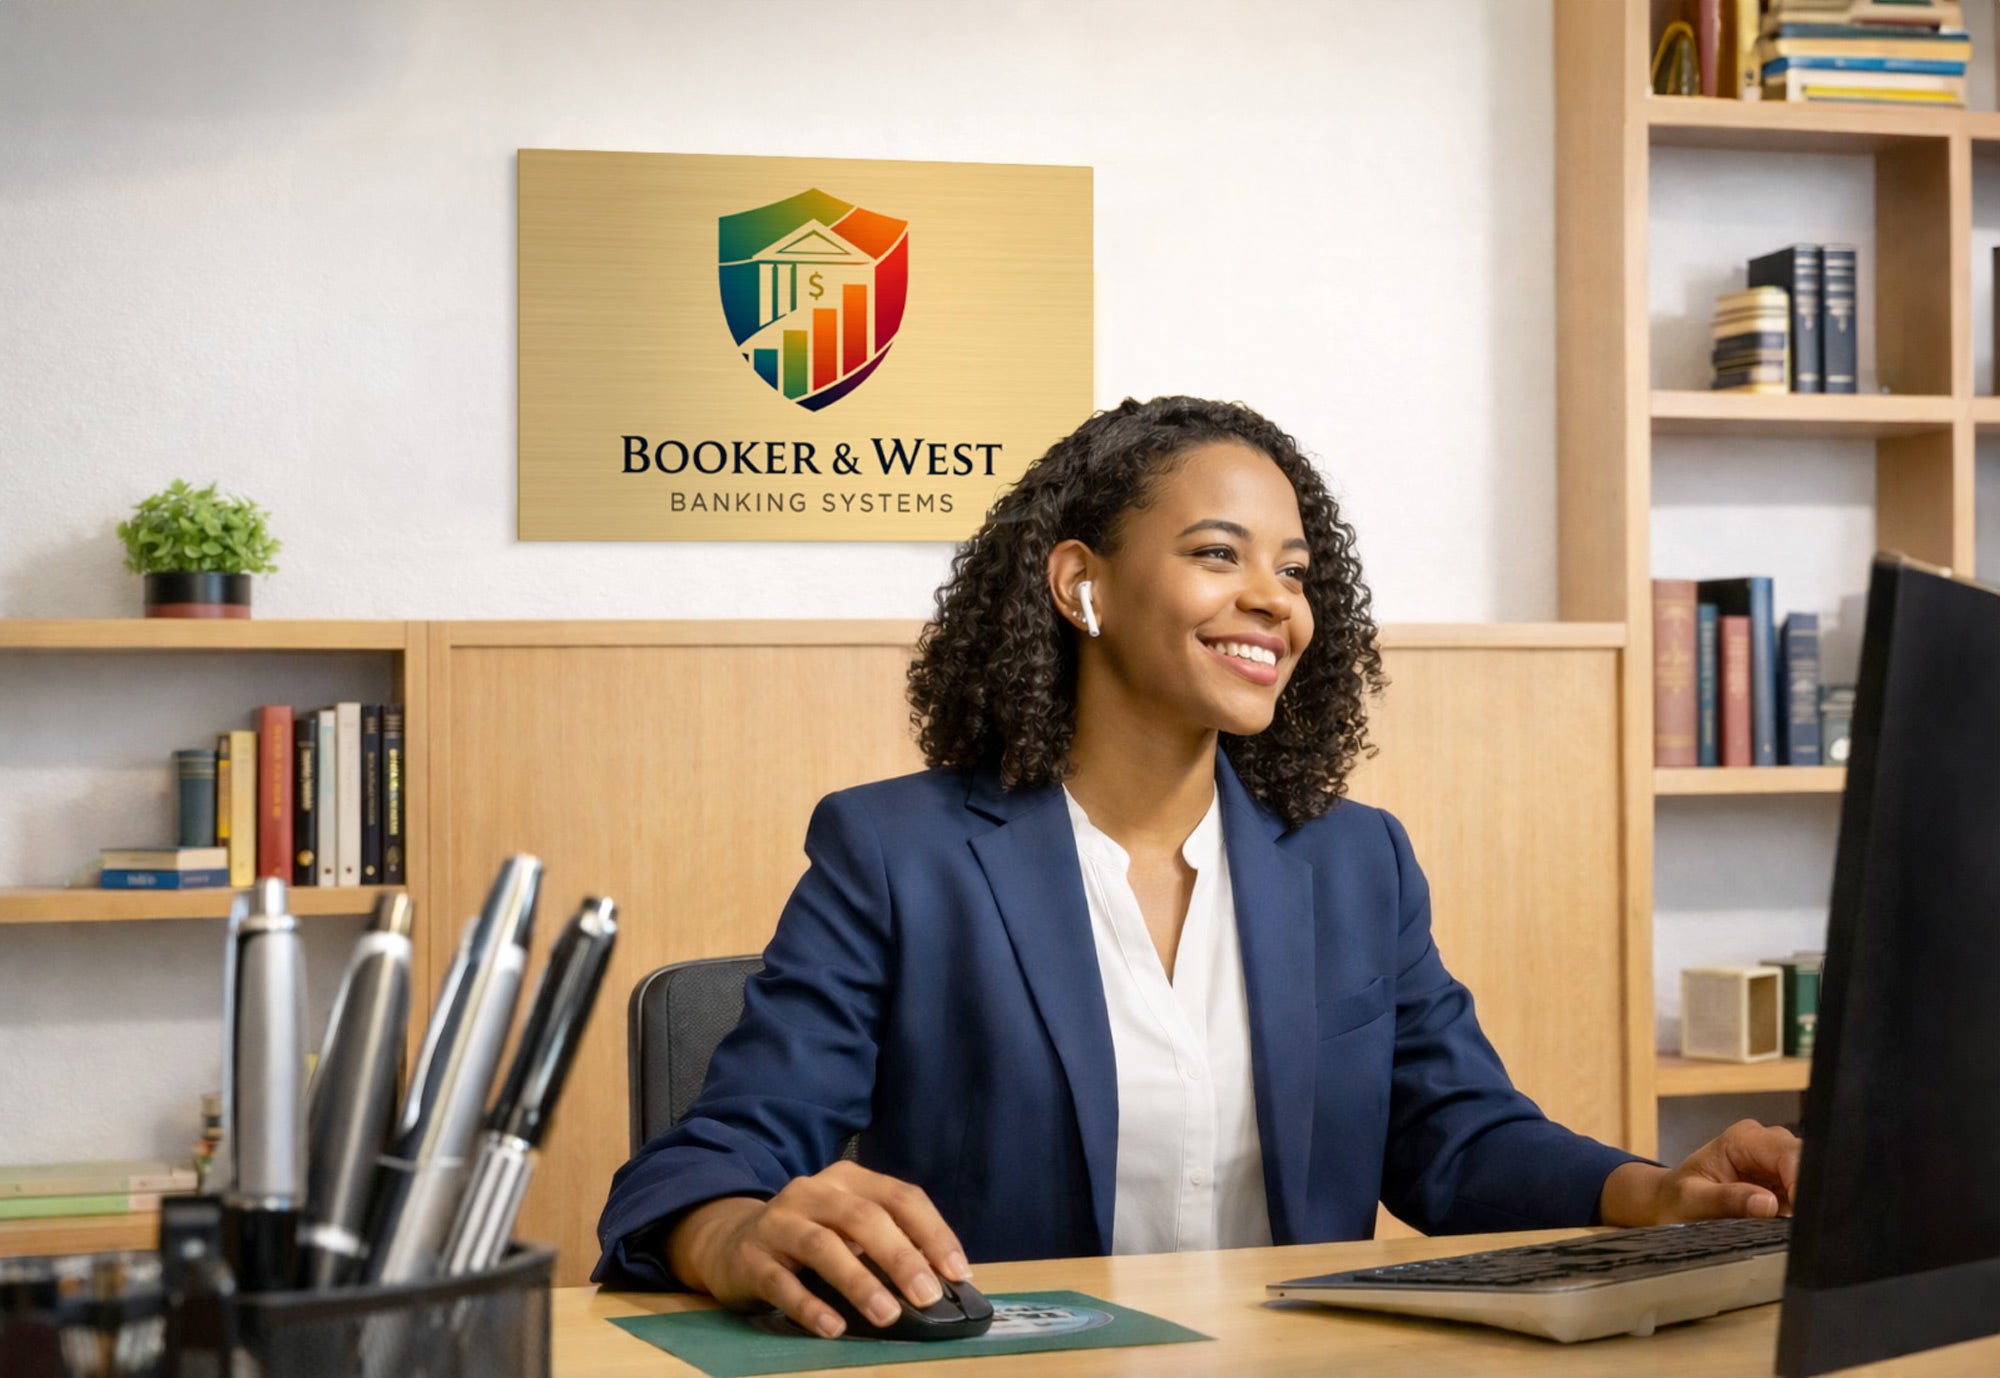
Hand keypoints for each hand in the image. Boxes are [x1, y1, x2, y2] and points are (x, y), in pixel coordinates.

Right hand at [663, 1161, 972, 1337]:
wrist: (729, 1241)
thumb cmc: (807, 1235)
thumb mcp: (847, 1225)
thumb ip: (888, 1242)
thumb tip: (940, 1279)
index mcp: (848, 1179)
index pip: (900, 1196)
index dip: (933, 1232)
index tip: (957, 1272)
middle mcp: (813, 1192)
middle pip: (863, 1218)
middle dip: (900, 1257)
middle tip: (926, 1295)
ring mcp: (779, 1222)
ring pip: (823, 1247)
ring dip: (859, 1282)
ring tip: (886, 1315)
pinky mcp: (751, 1258)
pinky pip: (782, 1282)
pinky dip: (810, 1306)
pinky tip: (832, 1327)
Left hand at [1598, 1119, 1800, 1226]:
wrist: (1670, 1204)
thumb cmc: (1676, 1199)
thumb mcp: (1693, 1200)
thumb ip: (1726, 1199)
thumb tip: (1767, 1204)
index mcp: (1743, 1139)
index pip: (1788, 1153)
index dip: (1801, 1181)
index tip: (1801, 1212)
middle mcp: (1765, 1145)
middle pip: (1807, 1163)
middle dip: (1809, 1194)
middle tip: (1803, 1227)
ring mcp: (1777, 1165)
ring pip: (1813, 1180)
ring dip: (1807, 1206)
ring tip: (1793, 1230)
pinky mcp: (1784, 1185)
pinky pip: (1806, 1196)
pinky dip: (1803, 1213)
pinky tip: (1793, 1228)